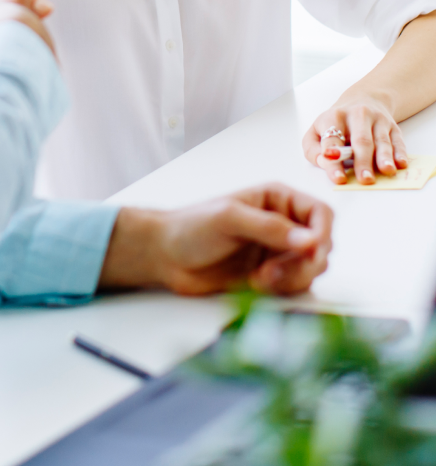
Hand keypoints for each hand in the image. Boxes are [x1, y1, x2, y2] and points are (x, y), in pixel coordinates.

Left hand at [100, 184, 332, 295]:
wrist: (167, 256)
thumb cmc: (192, 227)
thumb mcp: (229, 219)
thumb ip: (269, 228)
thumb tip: (311, 240)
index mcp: (277, 200)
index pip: (320, 214)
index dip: (323, 234)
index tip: (312, 251)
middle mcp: (283, 224)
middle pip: (321, 246)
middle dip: (304, 263)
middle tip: (274, 272)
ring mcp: (278, 252)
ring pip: (311, 270)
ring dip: (292, 279)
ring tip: (259, 278)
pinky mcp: (271, 276)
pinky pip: (296, 287)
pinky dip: (283, 290)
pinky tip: (256, 284)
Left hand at [303, 94, 407, 184]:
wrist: (362, 100)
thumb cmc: (336, 123)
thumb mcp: (316, 131)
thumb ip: (313, 150)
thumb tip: (324, 163)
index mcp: (334, 117)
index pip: (332, 140)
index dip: (334, 159)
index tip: (338, 178)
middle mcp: (357, 115)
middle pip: (360, 140)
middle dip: (363, 161)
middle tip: (365, 179)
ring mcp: (377, 120)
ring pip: (381, 140)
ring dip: (384, 157)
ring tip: (386, 171)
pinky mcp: (393, 127)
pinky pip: (398, 141)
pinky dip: (400, 153)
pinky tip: (400, 164)